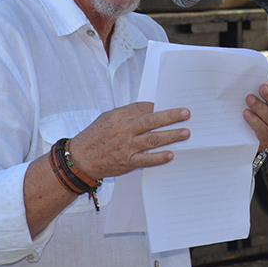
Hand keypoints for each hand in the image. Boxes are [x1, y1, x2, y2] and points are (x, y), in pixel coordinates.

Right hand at [67, 102, 190, 179]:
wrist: (80, 159)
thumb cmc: (95, 135)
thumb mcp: (108, 117)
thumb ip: (127, 113)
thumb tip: (150, 108)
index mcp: (120, 116)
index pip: (144, 108)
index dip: (159, 106)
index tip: (172, 104)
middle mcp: (125, 130)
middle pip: (152, 120)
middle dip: (171, 116)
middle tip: (187, 113)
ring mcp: (127, 147)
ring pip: (153, 139)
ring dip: (171, 136)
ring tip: (186, 133)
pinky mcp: (127, 162)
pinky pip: (146, 160)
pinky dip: (159, 158)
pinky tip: (171, 154)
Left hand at [244, 83, 267, 150]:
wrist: (249, 136)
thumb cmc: (254, 111)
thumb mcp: (259, 99)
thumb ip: (259, 90)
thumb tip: (252, 78)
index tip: (262, 85)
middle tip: (259, 89)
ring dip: (260, 108)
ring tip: (249, 100)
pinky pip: (264, 131)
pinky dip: (255, 121)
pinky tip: (246, 114)